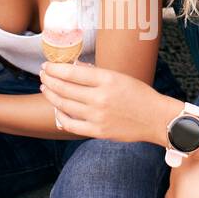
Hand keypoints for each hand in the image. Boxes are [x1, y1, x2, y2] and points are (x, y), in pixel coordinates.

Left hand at [39, 61, 179, 143]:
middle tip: (42, 75)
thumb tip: (74, 68)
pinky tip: (56, 109)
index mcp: (107, 80)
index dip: (55, 69)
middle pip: (64, 88)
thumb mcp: (120, 77)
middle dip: (49, 80)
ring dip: (50, 95)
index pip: (71, 72)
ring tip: (45, 89)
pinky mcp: (97, 131)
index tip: (47, 66)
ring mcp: (97, 116)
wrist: (156, 119)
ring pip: (64, 105)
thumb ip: (96, 73)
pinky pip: (70, 124)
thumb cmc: (140, 95)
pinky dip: (60, 116)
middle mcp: (100, 98)